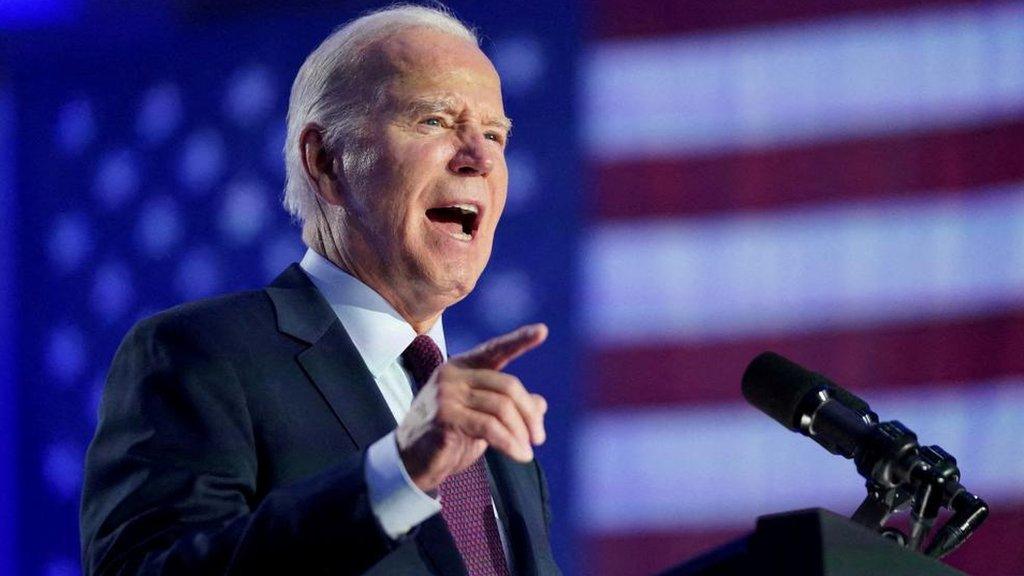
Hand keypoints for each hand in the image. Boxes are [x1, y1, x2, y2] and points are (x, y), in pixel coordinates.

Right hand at [396, 323, 548, 492]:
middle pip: (507, 386)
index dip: (519, 340)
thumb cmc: (450, 438)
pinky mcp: (445, 415)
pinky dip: (510, 443)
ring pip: (502, 407)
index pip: (494, 350)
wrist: (413, 463)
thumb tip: (540, 403)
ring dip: (520, 433)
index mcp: (461, 367)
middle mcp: (452, 375)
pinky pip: (490, 427)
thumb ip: (507, 407)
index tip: (542, 330)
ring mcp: (446, 393)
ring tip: (527, 452)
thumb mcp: (482, 419)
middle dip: (529, 414)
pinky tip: (520, 455)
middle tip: (539, 438)